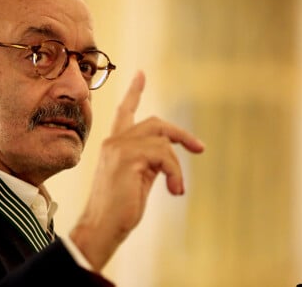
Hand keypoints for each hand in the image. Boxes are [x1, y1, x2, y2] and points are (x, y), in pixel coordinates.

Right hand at [69, 71, 204, 270]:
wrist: (101, 228)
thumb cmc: (118, 210)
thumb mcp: (137, 180)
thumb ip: (148, 162)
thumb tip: (169, 155)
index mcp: (114, 146)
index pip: (125, 112)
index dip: (134, 92)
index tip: (141, 74)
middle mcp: (114, 142)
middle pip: (154, 122)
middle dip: (179, 133)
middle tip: (199, 148)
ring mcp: (119, 148)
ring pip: (162, 140)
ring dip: (176, 165)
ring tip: (176, 189)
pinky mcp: (128, 158)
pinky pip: (164, 155)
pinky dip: (175, 173)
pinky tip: (173, 191)